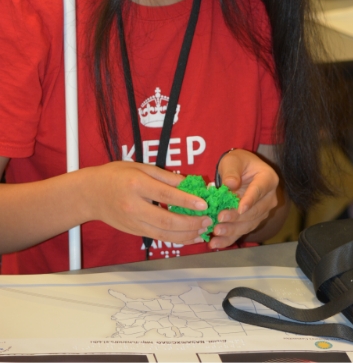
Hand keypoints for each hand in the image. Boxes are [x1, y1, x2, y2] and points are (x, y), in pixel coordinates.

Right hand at [84, 161, 210, 245]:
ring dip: (187, 235)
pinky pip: (158, 237)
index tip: (204, 204)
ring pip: (164, 234)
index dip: (186, 201)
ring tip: (204, 230)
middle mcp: (134, 206)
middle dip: (191, 222)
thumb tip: (189, 184)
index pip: (165, 195)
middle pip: (166, 220)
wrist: (91, 194)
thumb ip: (165, 176)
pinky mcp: (134, 231)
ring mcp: (133, 222)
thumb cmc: (116, 175)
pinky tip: (190, 237)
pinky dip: (176, 239)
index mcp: (136, 184)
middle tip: (208, 220)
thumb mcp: (140, 166)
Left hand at [208, 149, 278, 249]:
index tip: (240, 209)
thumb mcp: (232, 161)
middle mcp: (269, 197)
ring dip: (231, 230)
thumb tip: (230, 184)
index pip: (259, 190)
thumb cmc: (237, 163)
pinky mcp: (252, 221)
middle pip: (254, 210)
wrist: (240, 171)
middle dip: (236, 217)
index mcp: (268, 179)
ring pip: (248, 224)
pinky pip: (242, 231)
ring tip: (215, 231)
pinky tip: (215, 243)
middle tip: (219, 219)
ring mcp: (262, 211)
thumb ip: (231, 171)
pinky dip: (228, 238)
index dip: (250, 200)